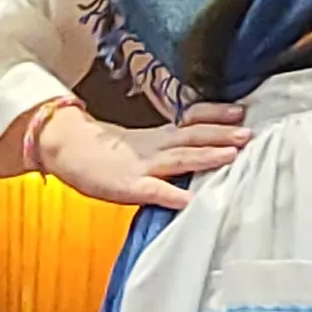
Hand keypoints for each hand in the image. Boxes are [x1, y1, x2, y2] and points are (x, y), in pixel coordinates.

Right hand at [29, 99, 249, 210]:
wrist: (63, 148)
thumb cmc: (102, 152)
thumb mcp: (138, 144)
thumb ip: (167, 146)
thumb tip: (199, 143)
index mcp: (157, 137)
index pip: (190, 121)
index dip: (215, 115)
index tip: (241, 110)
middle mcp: (154, 147)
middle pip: (192, 136)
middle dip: (221, 134)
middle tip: (248, 132)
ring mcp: (141, 166)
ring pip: (178, 158)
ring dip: (206, 156)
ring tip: (232, 155)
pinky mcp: (127, 187)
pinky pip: (153, 191)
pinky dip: (172, 195)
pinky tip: (191, 201)